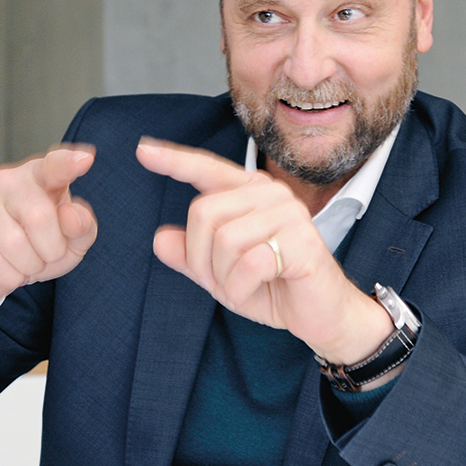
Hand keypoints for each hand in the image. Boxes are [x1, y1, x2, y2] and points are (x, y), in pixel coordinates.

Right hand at [0, 146, 96, 335]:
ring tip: (26, 263)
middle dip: (52, 250)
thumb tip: (70, 216)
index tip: (85, 159)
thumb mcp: (71, 242)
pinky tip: (7, 270)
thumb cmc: (39, 246)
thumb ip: (82, 227)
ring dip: (30, 267)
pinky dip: (9, 277)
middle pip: (40, 217)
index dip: (68, 164)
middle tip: (47, 255)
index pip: (55, 166)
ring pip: (15, 244)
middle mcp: (8, 180)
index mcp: (40, 176)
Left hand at [136, 138, 394, 366]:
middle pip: (202, 213)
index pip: (207, 169)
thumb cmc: (275, 287)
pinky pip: (247, 263)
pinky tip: (262, 289)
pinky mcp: (301, 240)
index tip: (142, 149)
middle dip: (202, 260)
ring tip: (247, 286)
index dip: (174, 161)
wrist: (323, 316)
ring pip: (223, 240)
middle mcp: (270, 193)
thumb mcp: (222, 274)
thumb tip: (160, 239)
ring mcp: (288, 213)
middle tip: (225, 282)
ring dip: (224, 278)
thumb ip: (191, 256)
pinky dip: (243, 288)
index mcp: (250, 192)